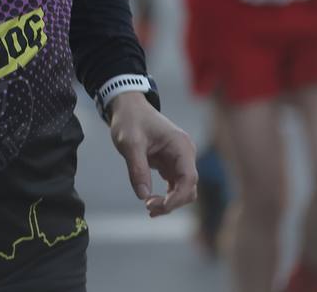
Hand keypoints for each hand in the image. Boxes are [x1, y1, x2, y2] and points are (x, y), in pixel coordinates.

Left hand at [109, 92, 197, 217]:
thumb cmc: (130, 120)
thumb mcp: (129, 143)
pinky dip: (166, 196)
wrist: (128, 107)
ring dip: (169, 202)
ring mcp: (180, 159)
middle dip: (171, 202)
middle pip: (188, 188)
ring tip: (149, 208)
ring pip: (183, 190)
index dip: (177, 197)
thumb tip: (143, 196)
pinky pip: (174, 186)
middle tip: (148, 207)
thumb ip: (137, 169)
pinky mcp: (171, 164)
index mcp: (181, 145)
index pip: (189, 178)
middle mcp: (185, 153)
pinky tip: (150, 201)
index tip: (158, 207)